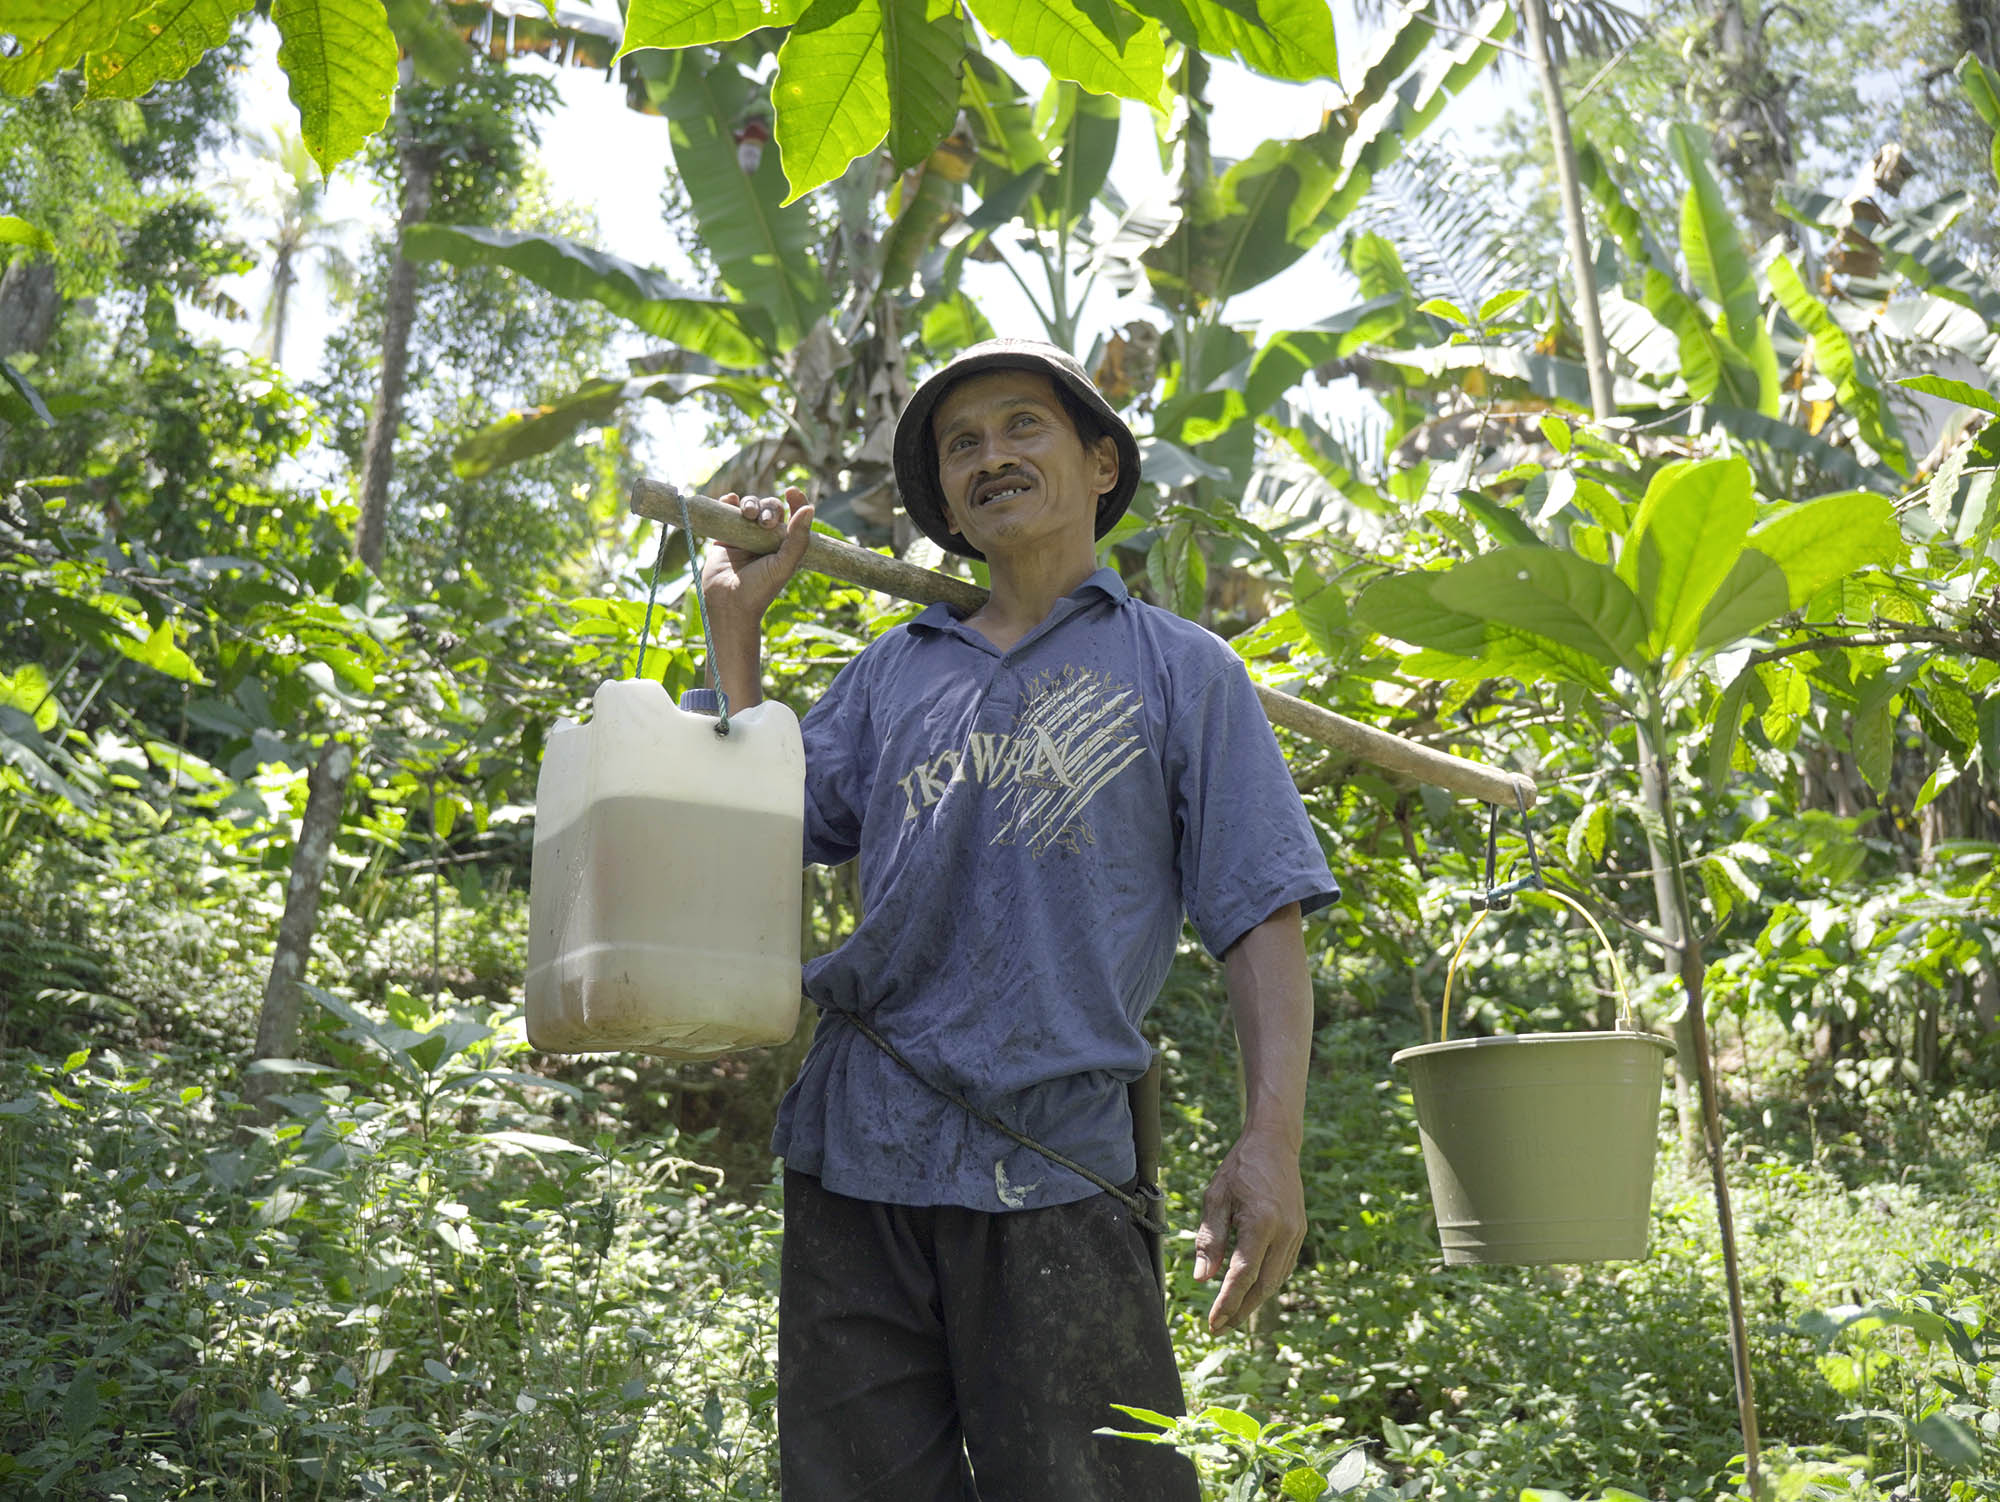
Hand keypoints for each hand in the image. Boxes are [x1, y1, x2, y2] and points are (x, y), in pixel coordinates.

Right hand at [701, 488, 813, 623]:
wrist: (728, 603)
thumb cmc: (760, 589)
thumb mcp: (784, 565)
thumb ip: (798, 539)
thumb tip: (810, 508)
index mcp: (785, 543)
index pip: (794, 515)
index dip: (796, 500)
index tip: (791, 491)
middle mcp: (766, 537)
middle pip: (770, 507)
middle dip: (768, 508)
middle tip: (763, 522)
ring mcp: (744, 534)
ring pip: (750, 506)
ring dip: (750, 503)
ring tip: (747, 514)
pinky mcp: (725, 535)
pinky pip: (727, 510)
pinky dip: (728, 502)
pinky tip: (730, 501)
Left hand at [1193, 1127, 1305, 1334]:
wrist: (1274, 1144)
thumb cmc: (1240, 1168)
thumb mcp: (1216, 1197)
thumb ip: (1210, 1239)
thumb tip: (1203, 1279)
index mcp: (1261, 1222)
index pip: (1243, 1275)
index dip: (1228, 1303)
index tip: (1213, 1323)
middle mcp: (1285, 1232)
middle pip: (1264, 1285)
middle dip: (1241, 1311)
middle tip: (1219, 1328)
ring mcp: (1297, 1233)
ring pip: (1276, 1280)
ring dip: (1254, 1301)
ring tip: (1231, 1316)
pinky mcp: (1300, 1232)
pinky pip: (1283, 1267)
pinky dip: (1266, 1284)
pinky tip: (1250, 1291)